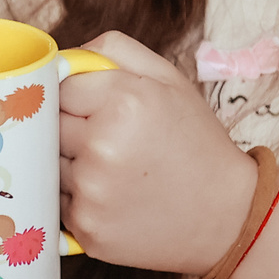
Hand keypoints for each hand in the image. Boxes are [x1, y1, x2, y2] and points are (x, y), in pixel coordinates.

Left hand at [56, 31, 257, 274]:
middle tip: (112, 141)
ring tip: (118, 171)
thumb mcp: (168, 80)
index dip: (79, 97)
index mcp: (124, 102)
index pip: (60, 87)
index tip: (101, 110)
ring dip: (73, 165)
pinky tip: (115, 197)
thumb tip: (61, 56)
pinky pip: (58, 200)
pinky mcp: (86, 227)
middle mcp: (103, 146)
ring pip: (49, 164)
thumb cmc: (196, 144)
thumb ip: (113, 51)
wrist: (229, 215)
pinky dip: (78, 198)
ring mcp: (92, 192)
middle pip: (49, 126)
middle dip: (73, 130)